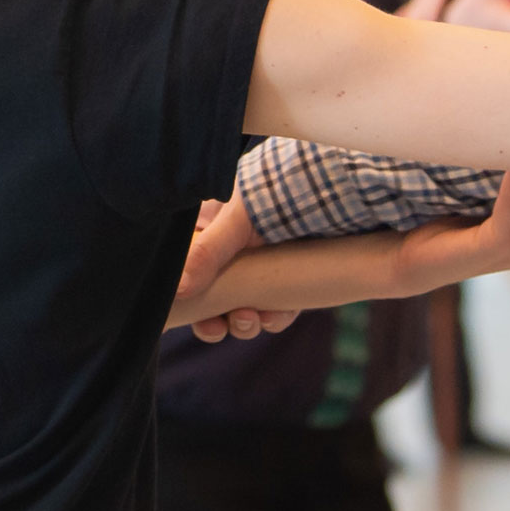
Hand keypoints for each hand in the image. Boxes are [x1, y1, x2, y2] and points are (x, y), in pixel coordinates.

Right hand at [180, 197, 300, 343]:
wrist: (333, 184)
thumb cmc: (277, 188)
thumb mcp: (236, 216)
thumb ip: (207, 250)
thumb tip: (177, 291)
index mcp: (212, 233)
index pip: (190, 275)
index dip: (191, 304)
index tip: (198, 319)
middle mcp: (235, 253)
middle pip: (216, 300)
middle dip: (218, 321)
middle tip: (221, 326)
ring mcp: (266, 267)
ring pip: (248, 309)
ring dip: (246, 323)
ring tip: (253, 318)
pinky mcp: (294, 277)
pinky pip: (280, 307)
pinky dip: (276, 316)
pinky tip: (278, 314)